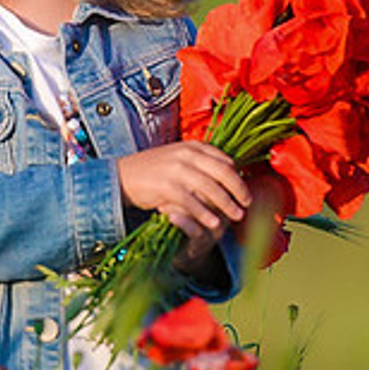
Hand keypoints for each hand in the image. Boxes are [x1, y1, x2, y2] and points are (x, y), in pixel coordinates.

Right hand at [117, 141, 250, 260]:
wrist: (121, 176)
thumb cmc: (151, 170)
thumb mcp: (177, 158)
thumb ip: (199, 162)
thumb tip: (228, 170)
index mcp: (192, 146)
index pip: (224, 159)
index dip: (238, 176)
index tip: (245, 190)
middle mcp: (186, 154)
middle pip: (223, 172)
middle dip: (238, 189)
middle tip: (247, 203)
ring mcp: (177, 169)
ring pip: (211, 188)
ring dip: (227, 204)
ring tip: (236, 216)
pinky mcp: (167, 186)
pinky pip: (193, 202)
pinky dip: (205, 213)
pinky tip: (214, 223)